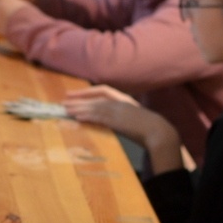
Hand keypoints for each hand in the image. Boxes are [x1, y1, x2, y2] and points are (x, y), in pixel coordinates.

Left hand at [62, 86, 184, 171]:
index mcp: (124, 99)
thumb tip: (107, 121)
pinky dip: (87, 116)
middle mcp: (120, 102)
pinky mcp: (118, 121)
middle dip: (79, 99)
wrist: (159, 132)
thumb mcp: (133, 119)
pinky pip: (99, 117)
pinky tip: (77, 117)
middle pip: (95, 98)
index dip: (88, 92)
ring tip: (66, 110)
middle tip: (63, 101)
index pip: (103, 90)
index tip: (75, 94)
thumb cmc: (148, 129)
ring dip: (79, 108)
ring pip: (94, 107)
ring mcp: (119, 110)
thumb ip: (121, 117)